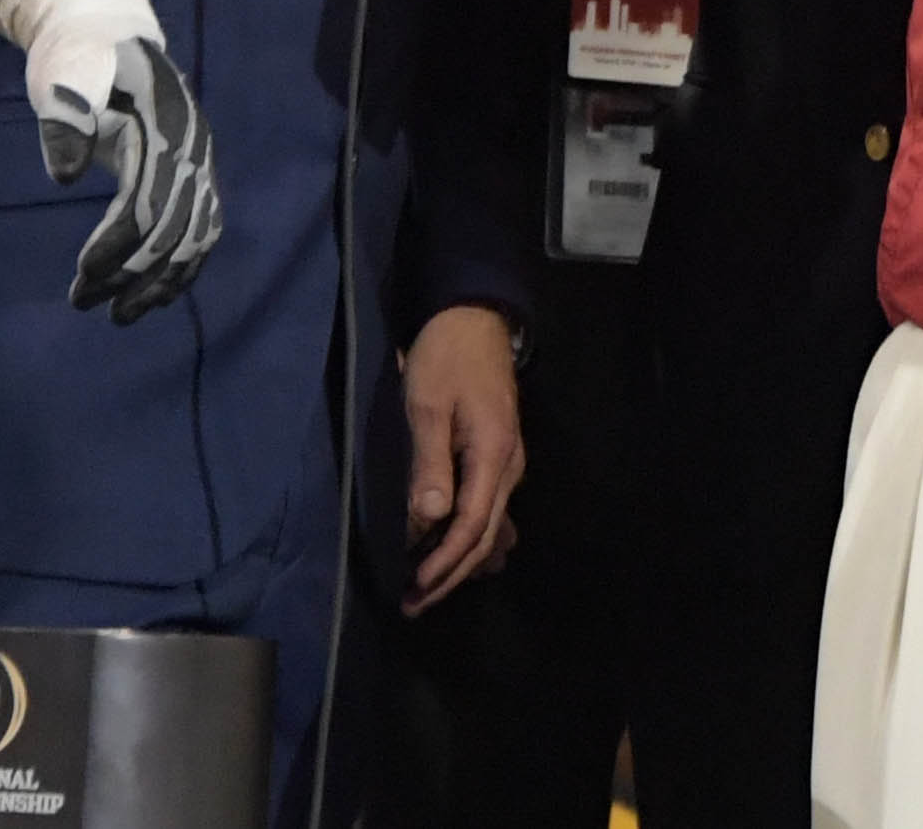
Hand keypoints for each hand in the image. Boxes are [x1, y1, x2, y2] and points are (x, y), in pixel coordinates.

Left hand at [32, 29, 224, 323]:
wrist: (106, 26)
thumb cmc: (78, 54)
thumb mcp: (64, 75)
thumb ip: (65, 119)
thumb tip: (65, 177)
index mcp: (165, 126)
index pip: (149, 202)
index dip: (118, 246)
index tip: (81, 277)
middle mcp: (193, 147)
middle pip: (175, 228)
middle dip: (133, 276)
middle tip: (86, 306)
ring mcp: (198, 159)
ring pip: (195, 235)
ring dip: (162, 282)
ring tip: (123, 317)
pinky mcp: (192, 168)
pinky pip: (202, 226)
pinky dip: (183, 266)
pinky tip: (157, 294)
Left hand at [400, 303, 526, 608]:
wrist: (473, 318)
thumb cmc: (444, 358)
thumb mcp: (427, 405)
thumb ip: (430, 463)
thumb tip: (430, 519)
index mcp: (494, 454)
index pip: (473, 524)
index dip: (445, 562)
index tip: (416, 588)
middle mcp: (510, 466)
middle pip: (486, 535)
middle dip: (450, 575)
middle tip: (413, 604)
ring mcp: (508, 462)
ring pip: (490, 526)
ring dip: (460, 562)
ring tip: (429, 589)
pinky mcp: (499, 456)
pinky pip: (490, 510)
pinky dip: (470, 539)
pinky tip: (454, 554)